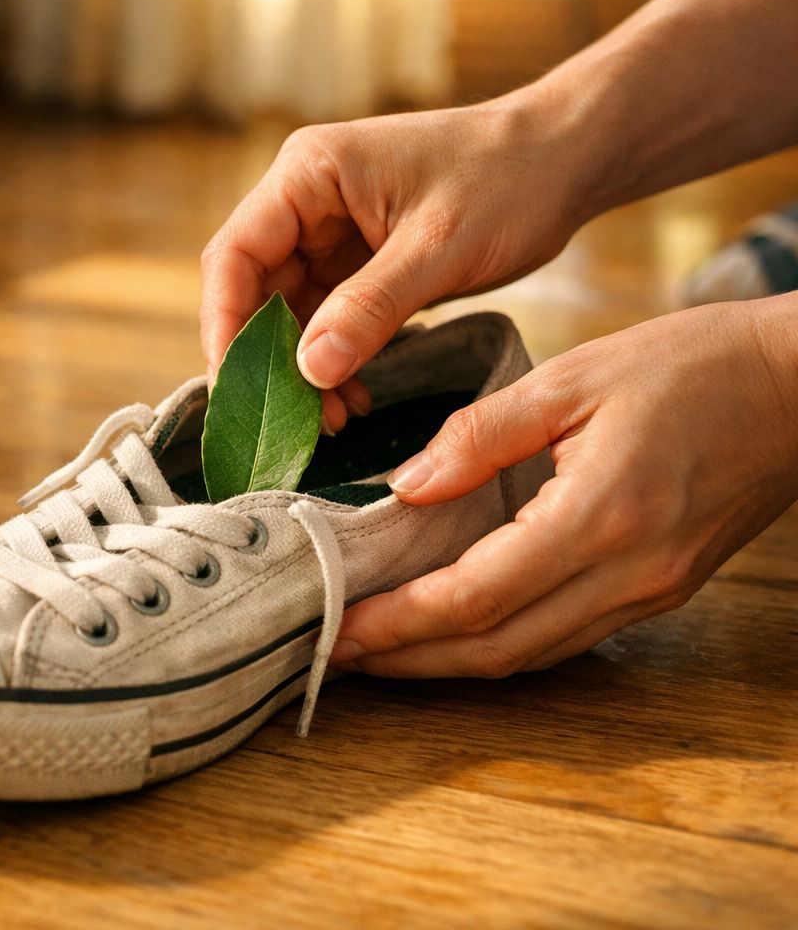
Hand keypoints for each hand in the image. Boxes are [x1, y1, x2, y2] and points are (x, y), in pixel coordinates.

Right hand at [200, 99, 586, 429]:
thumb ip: (370, 307)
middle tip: (289, 422)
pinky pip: (328, 321)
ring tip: (329, 422)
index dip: (226, 323)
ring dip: (303, 369)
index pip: (236, 254)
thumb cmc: (509, 180)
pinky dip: (334, 362)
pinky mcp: (360, 263)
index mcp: (309, 173)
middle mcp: (307, 200)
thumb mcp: (438, 248)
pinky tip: (353, 398)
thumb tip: (308, 371)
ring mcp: (331, 233)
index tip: (238, 386)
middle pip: (254, 290)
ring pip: (290, 314)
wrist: (569, 160)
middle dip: (268, 359)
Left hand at [329, 298, 797, 677]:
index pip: (476, 598)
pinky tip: (455, 626)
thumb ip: (480, 434)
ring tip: (381, 647)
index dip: (398, 623)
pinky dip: (500, 641)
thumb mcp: (571, 378)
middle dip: (410, 660)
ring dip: (449, 661)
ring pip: (532, 654)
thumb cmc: (691, 366)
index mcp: (599, 516)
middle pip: (498, 649)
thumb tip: (406, 487)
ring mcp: (650, 592)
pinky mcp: (661, 590)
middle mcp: (628, 574)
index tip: (336, 629)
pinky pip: (566, 636)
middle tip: (337, 652)